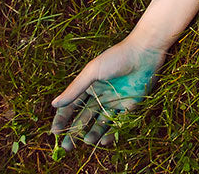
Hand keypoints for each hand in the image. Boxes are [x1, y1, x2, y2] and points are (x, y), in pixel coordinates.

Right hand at [50, 40, 165, 150]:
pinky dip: (111, 132)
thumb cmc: (116, 57)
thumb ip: (74, 89)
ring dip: (93, 134)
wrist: (144, 52)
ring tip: (87, 141)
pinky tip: (104, 140)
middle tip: (66, 147)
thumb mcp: (92, 71)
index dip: (62, 119)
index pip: (72, 106)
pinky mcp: (129, 105)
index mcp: (89, 86)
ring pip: (100, 123)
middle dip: (74, 132)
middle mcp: (100, 96)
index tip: (55, 133)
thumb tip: (53, 105)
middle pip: (84, 118)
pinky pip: (118, 122)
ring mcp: (115, 101)